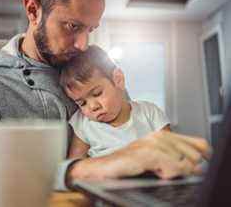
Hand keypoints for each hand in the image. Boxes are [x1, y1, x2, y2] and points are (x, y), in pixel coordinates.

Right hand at [68, 131, 209, 182]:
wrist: (105, 166)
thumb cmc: (127, 164)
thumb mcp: (155, 159)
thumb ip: (173, 159)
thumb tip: (195, 166)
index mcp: (162, 135)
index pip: (198, 143)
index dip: (204, 155)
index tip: (199, 165)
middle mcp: (160, 136)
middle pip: (195, 154)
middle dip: (186, 167)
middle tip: (165, 170)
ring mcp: (154, 144)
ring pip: (185, 162)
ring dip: (173, 172)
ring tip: (157, 170)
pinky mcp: (148, 153)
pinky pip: (173, 167)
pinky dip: (167, 173)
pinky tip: (155, 171)